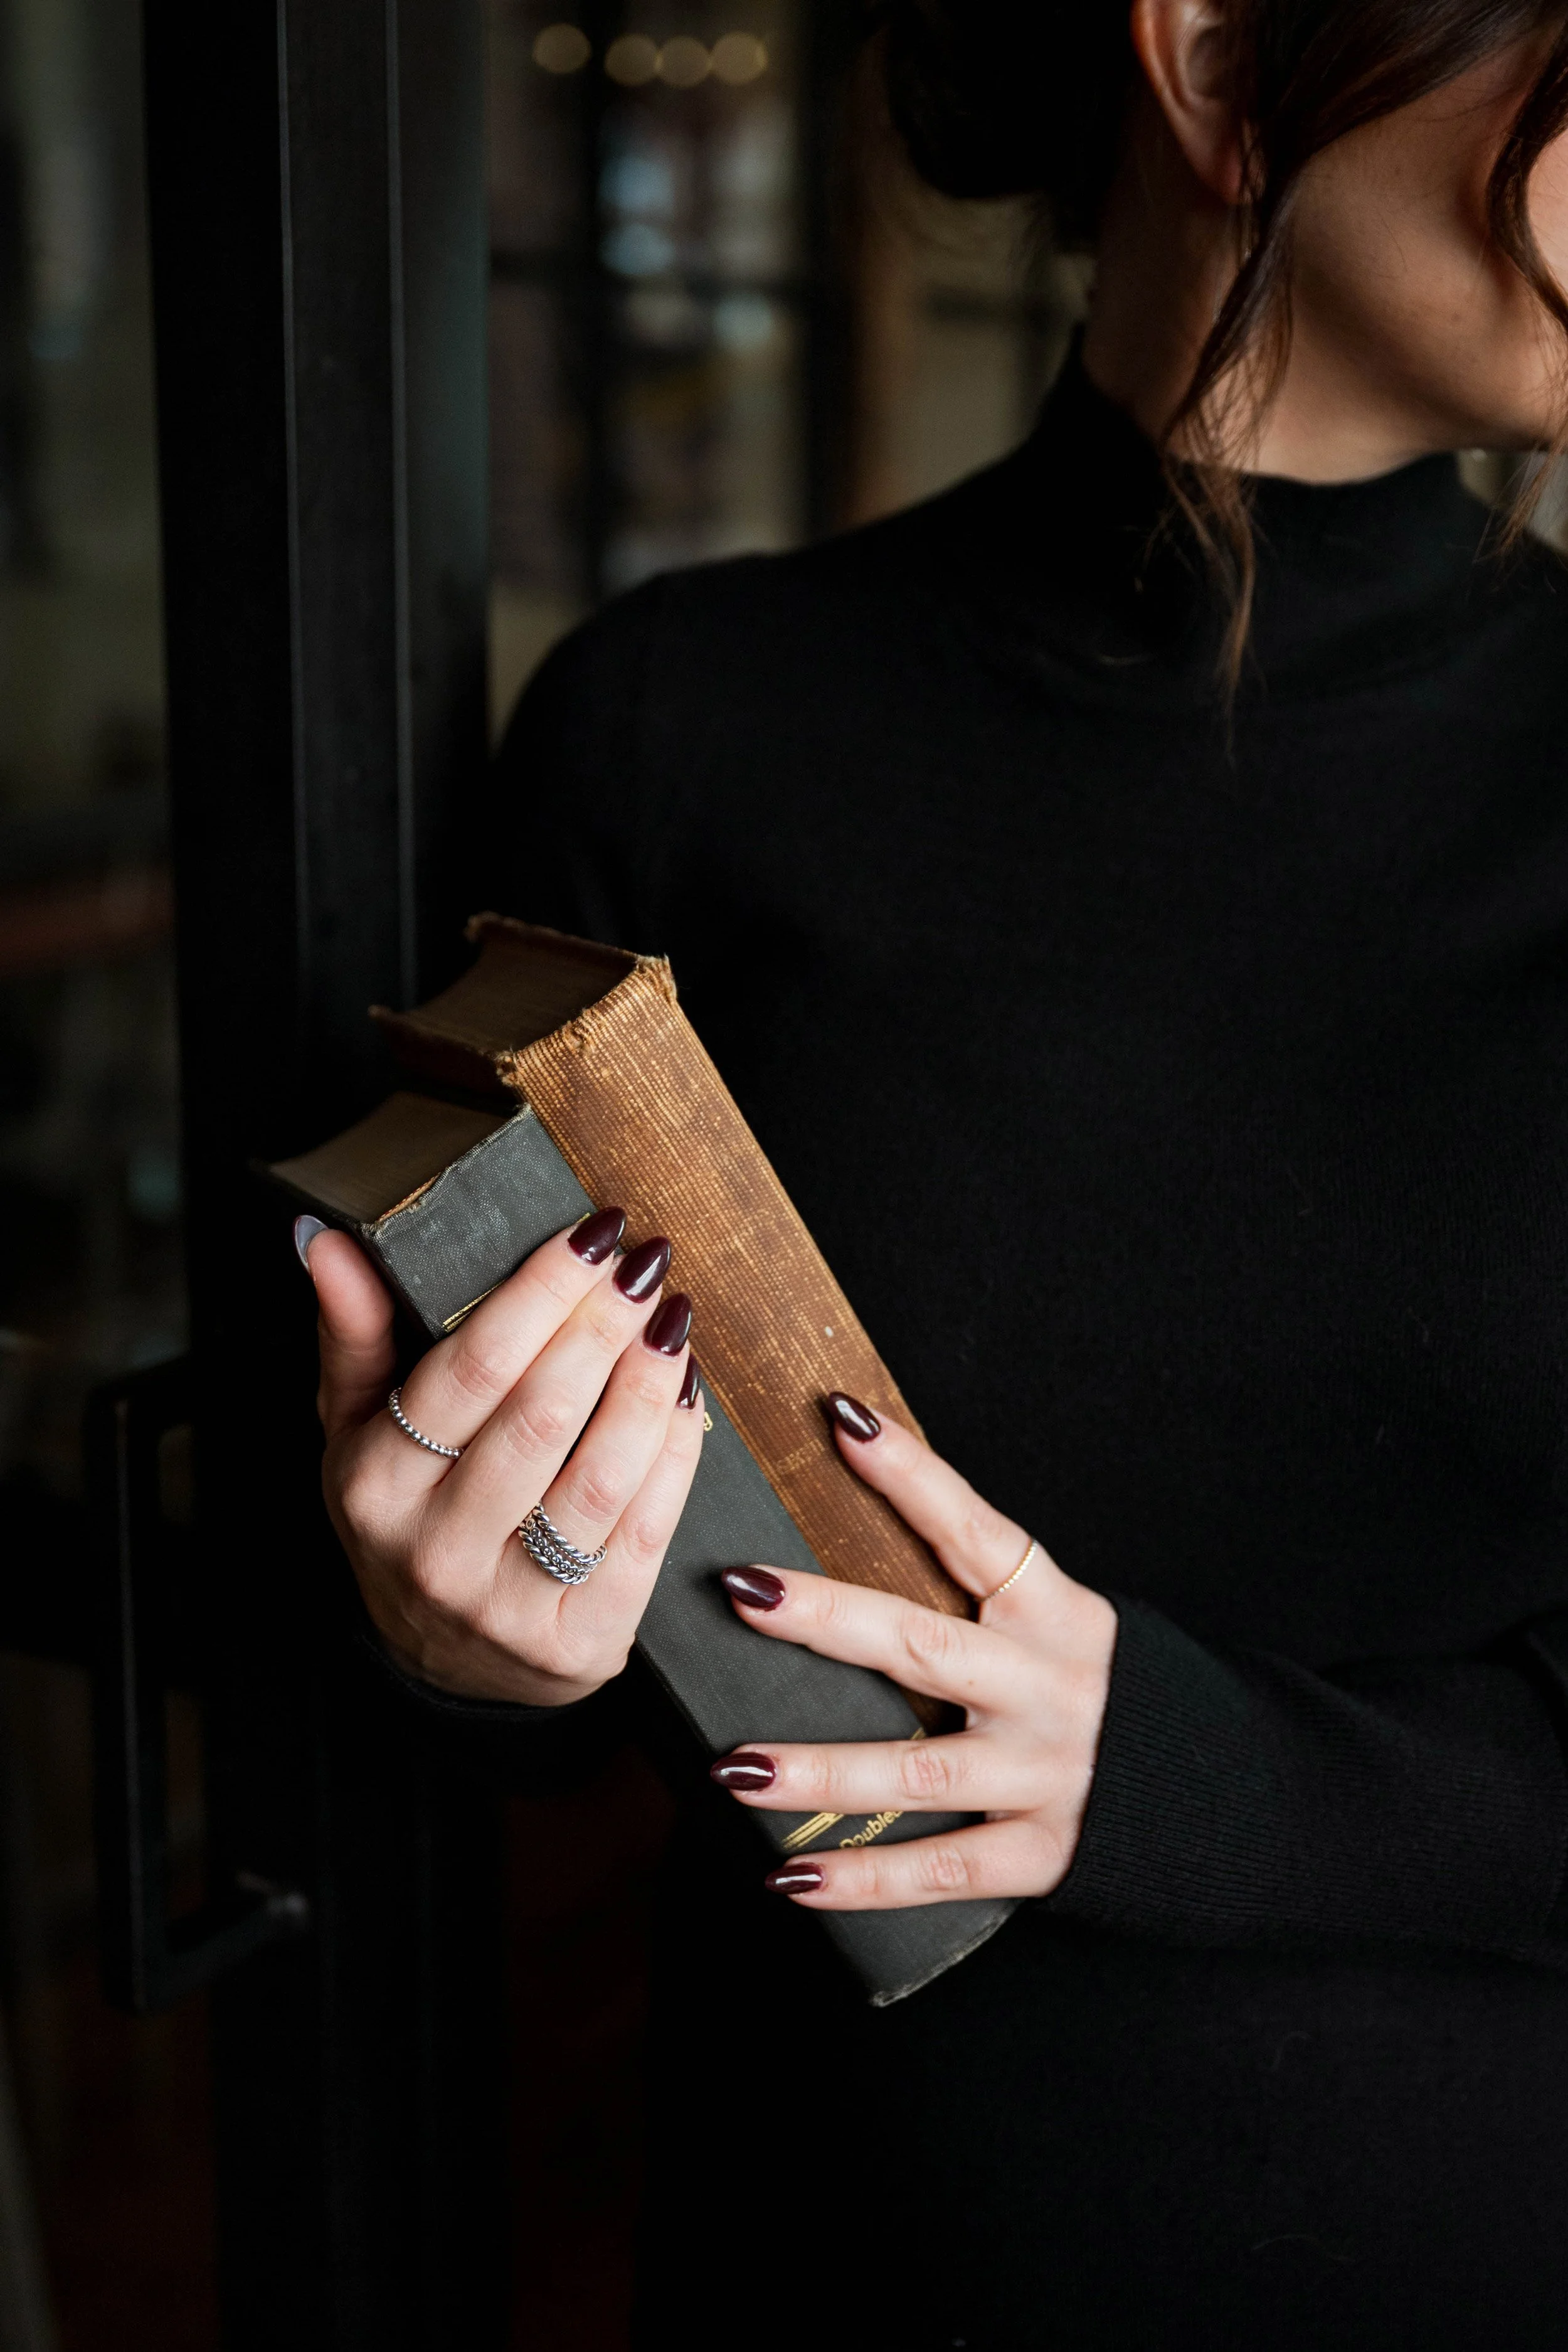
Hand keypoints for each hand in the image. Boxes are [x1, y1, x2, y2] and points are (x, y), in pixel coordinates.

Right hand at [300, 1207, 704, 1705]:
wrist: (446, 1663)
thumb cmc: (406, 1518)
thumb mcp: (355, 1432)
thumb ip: (354, 1334)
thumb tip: (327, 1238)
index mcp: (377, 1487)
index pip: (471, 1370)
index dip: (540, 1292)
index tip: (592, 1232)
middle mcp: (437, 1552)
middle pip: (541, 1417)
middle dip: (603, 1326)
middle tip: (646, 1261)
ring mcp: (511, 1607)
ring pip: (601, 1477)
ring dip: (650, 1386)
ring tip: (673, 1318)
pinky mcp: (582, 1643)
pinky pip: (645, 1535)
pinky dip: (677, 1456)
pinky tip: (686, 1396)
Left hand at [711, 1398, 1116, 1907]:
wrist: (1219, 1795)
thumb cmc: (1102, 1688)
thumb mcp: (1057, 1624)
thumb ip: (979, 1593)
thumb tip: (860, 1521)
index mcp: (1056, 1613)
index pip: (974, 1529)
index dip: (911, 1474)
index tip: (842, 1418)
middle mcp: (1050, 1686)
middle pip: (923, 1645)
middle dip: (825, 1619)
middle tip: (742, 1590)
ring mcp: (1047, 1772)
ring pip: (916, 1770)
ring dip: (818, 1772)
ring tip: (732, 1768)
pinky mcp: (1044, 1852)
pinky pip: (940, 1869)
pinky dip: (864, 1879)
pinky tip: (791, 1879)